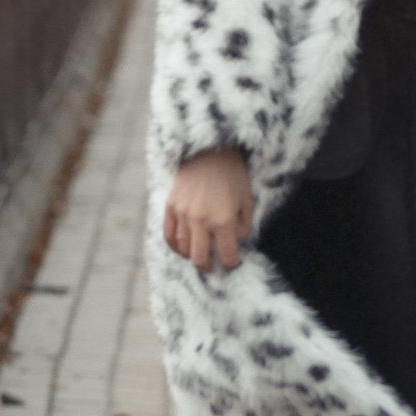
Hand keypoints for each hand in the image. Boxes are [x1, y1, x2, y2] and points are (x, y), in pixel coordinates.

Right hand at [163, 146, 255, 270]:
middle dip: (209, 267)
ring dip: (193, 255)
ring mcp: (183, 214)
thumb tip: (235, 243)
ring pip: (184, 250)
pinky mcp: (170, 206)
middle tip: (214, 265)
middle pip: (200, 259)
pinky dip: (175, 246)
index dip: (232, 263)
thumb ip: (244, 225)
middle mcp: (201, 221)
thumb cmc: (233, 174)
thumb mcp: (247, 199)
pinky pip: (168, 235)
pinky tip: (183, 248)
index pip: (226, 256)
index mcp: (223, 220)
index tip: (233, 262)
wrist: (209, 148)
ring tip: (200, 254)